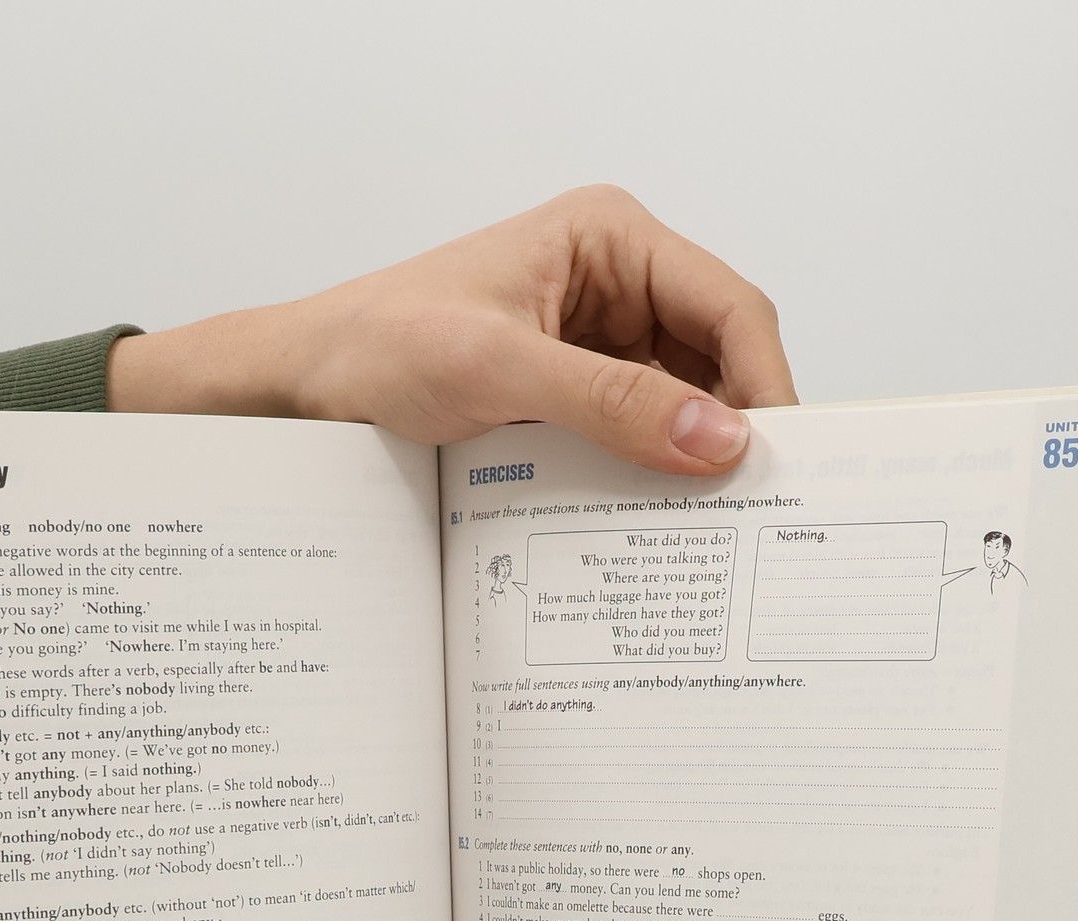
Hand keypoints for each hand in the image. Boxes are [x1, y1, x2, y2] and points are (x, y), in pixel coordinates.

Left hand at [108, 184, 794, 473]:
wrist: (298, 389)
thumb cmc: (376, 348)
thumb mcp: (499, 371)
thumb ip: (613, 405)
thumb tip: (719, 439)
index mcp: (609, 238)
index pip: (729, 307)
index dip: (765, 383)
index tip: (779, 460)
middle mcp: (614, 283)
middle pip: (718, 359)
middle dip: (737, 427)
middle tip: (756, 508)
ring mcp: (594, 344)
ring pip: (683, 406)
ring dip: (694, 460)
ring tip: (712, 526)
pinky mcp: (569, 398)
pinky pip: (636, 437)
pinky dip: (651, 476)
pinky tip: (656, 521)